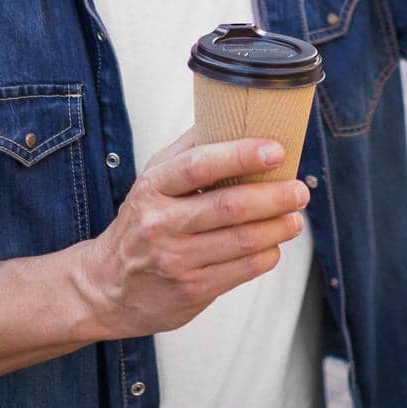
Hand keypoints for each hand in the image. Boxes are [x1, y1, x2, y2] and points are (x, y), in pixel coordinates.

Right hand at [73, 129, 309, 338]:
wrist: (107, 286)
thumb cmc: (140, 224)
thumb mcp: (152, 180)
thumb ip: (188, 150)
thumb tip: (231, 117)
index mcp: (153, 188)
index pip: (199, 166)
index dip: (241, 155)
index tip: (275, 150)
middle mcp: (161, 224)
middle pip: (230, 206)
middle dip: (274, 196)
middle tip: (299, 189)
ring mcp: (176, 260)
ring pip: (243, 241)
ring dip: (278, 227)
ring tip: (295, 217)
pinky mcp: (192, 290)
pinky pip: (243, 270)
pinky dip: (267, 254)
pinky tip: (273, 244)